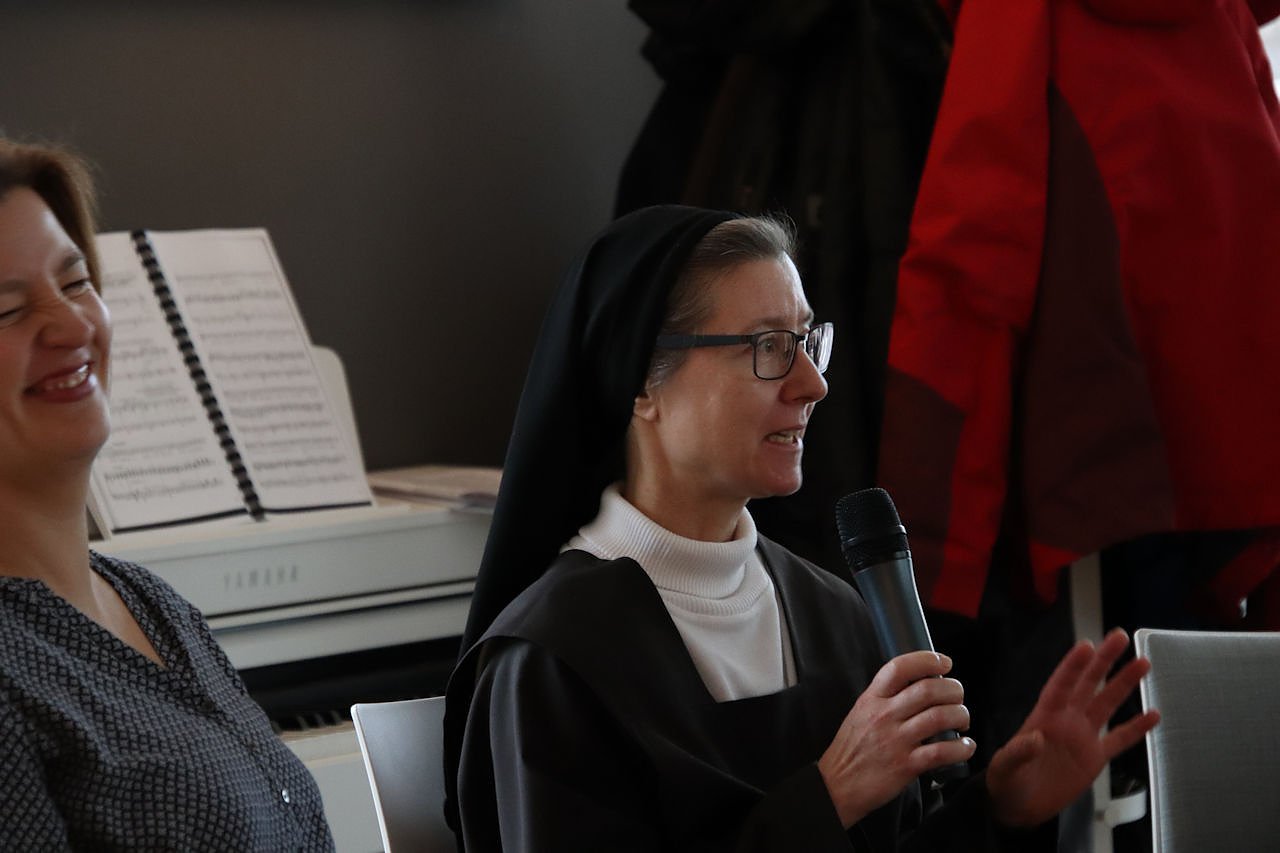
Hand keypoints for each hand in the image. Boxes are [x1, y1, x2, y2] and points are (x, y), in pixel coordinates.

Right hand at [818, 651, 976, 827]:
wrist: (836, 786)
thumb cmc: (851, 750)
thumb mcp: (860, 713)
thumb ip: (884, 698)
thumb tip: (917, 686)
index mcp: (871, 699)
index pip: (900, 668)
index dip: (927, 660)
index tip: (944, 664)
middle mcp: (884, 715)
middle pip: (928, 690)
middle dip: (953, 690)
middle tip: (958, 697)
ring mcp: (896, 740)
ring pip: (940, 717)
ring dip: (960, 715)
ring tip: (962, 720)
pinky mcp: (906, 765)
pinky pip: (942, 752)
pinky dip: (961, 748)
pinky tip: (965, 747)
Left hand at [985, 628, 1160, 826]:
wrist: (1017, 807)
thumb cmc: (1005, 782)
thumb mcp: (1005, 768)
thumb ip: (1018, 753)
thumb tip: (1035, 738)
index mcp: (1043, 717)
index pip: (1061, 685)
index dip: (1073, 666)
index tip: (1087, 645)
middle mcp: (1066, 720)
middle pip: (1088, 684)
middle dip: (1104, 661)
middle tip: (1120, 636)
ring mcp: (1082, 737)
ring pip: (1107, 704)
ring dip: (1124, 684)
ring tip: (1143, 662)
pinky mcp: (1094, 757)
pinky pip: (1119, 739)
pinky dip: (1136, 728)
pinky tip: (1153, 714)